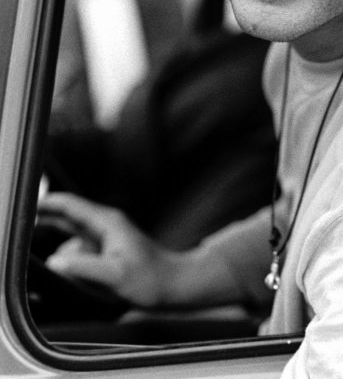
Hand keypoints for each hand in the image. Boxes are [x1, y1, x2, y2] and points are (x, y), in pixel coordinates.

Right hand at [38, 192, 171, 308]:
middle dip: (46, 220)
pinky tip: (66, 270)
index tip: (28, 204)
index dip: (48, 203)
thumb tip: (55, 261)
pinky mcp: (109, 251)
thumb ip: (85, 267)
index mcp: (107, 223)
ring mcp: (108, 237)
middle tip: (23, 226)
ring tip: (49, 258)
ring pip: (73, 235)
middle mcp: (106, 225)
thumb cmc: (150, 280)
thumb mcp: (115, 275)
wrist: (175, 284)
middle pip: (69, 216)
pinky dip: (70, 256)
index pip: (72, 206)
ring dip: (60, 245)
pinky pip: (81, 249)